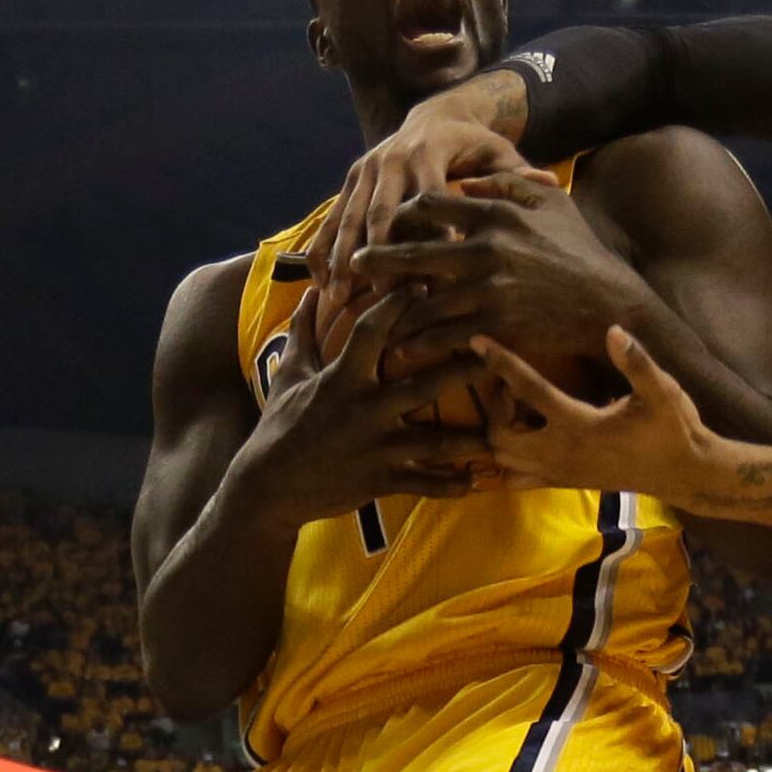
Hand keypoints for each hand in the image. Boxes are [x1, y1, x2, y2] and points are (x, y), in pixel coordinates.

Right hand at [226, 287, 496, 530]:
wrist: (268, 487)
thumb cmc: (280, 425)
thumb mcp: (288, 374)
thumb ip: (304, 332)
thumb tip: (310, 292)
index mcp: (342, 380)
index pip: (374, 332)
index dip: (399, 304)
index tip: (428, 284)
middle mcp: (363, 411)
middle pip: (423, 385)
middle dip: (462, 369)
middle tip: (498, 353)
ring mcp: (375, 449)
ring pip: (434, 442)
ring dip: (471, 437)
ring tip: (503, 429)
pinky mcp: (379, 480)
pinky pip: (423, 484)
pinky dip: (450, 485)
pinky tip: (475, 481)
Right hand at [318, 104, 537, 294]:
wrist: (436, 114)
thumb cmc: (474, 145)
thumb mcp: (500, 153)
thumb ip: (519, 173)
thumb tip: (551, 184)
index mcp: (428, 152)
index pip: (426, 200)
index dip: (426, 239)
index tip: (429, 279)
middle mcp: (391, 158)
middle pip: (380, 212)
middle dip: (375, 254)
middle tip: (375, 293)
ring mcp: (366, 169)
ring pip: (349, 217)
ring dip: (341, 259)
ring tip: (337, 298)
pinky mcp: (350, 179)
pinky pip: (332, 217)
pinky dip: (323, 249)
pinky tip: (319, 282)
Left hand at [359, 179, 659, 381]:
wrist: (606, 301)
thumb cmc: (577, 248)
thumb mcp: (549, 202)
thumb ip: (507, 184)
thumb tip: (465, 178)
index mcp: (496, 213)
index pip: (430, 204)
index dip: (401, 213)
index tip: (384, 223)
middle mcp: (487, 248)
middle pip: (414, 252)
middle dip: (377, 260)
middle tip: (353, 265)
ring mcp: (489, 290)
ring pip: (422, 300)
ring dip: (392, 310)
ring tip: (368, 315)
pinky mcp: (494, 326)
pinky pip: (442, 336)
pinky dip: (417, 343)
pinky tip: (400, 347)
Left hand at [468, 327, 726, 500]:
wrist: (684, 473)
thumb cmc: (673, 428)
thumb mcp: (661, 392)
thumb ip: (637, 362)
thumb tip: (614, 330)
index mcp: (579, 425)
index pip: (527, 389)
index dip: (500, 362)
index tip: (476, 341)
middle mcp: (561, 452)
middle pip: (499, 434)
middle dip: (493, 406)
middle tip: (506, 385)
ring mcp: (560, 472)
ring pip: (504, 459)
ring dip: (498, 432)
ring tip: (514, 408)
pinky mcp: (564, 483)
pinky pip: (518, 479)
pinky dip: (508, 460)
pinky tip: (520, 435)